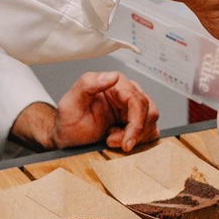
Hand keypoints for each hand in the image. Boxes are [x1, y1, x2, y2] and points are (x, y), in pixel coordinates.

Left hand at [15, 72, 158, 151]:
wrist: (68, 136)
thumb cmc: (68, 120)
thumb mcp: (71, 102)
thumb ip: (88, 84)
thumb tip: (113, 76)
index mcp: (115, 84)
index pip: (137, 101)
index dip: (136, 124)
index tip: (126, 142)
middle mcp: (127, 92)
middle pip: (149, 112)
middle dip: (134, 132)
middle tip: (112, 141)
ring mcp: (133, 107)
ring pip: (151, 122)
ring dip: (135, 136)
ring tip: (111, 139)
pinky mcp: (136, 120)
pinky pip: (150, 130)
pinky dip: (138, 140)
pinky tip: (119, 140)